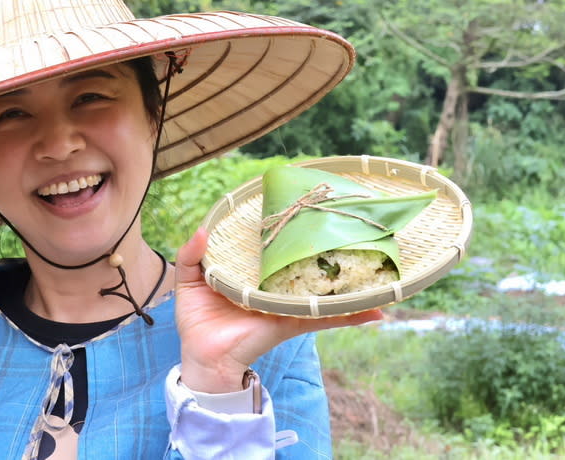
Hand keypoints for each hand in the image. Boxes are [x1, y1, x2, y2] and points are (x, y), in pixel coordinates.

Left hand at [174, 228, 381, 393]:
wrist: (202, 358)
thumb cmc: (198, 320)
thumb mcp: (188, 281)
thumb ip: (190, 254)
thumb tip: (203, 228)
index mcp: (252, 271)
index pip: (273, 247)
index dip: (286, 229)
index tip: (302, 207)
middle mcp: (273, 284)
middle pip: (303, 263)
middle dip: (325, 247)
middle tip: (345, 225)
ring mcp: (286, 302)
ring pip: (322, 288)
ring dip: (349, 280)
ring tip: (375, 263)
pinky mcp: (291, 321)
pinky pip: (324, 318)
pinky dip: (351, 316)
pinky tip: (376, 310)